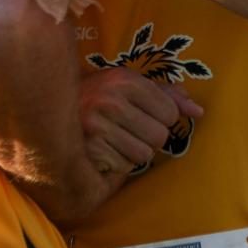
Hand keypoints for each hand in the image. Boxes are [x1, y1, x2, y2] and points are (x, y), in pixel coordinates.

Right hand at [80, 67, 203, 177]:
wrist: (49, 108)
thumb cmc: (99, 97)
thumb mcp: (129, 86)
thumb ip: (166, 96)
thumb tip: (199, 111)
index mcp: (124, 80)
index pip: (170, 112)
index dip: (160, 117)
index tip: (140, 112)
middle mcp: (111, 100)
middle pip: (160, 135)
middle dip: (148, 136)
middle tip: (126, 128)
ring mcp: (97, 125)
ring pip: (144, 154)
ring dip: (132, 151)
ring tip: (113, 138)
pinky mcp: (89, 149)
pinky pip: (124, 167)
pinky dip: (117, 163)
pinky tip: (102, 149)